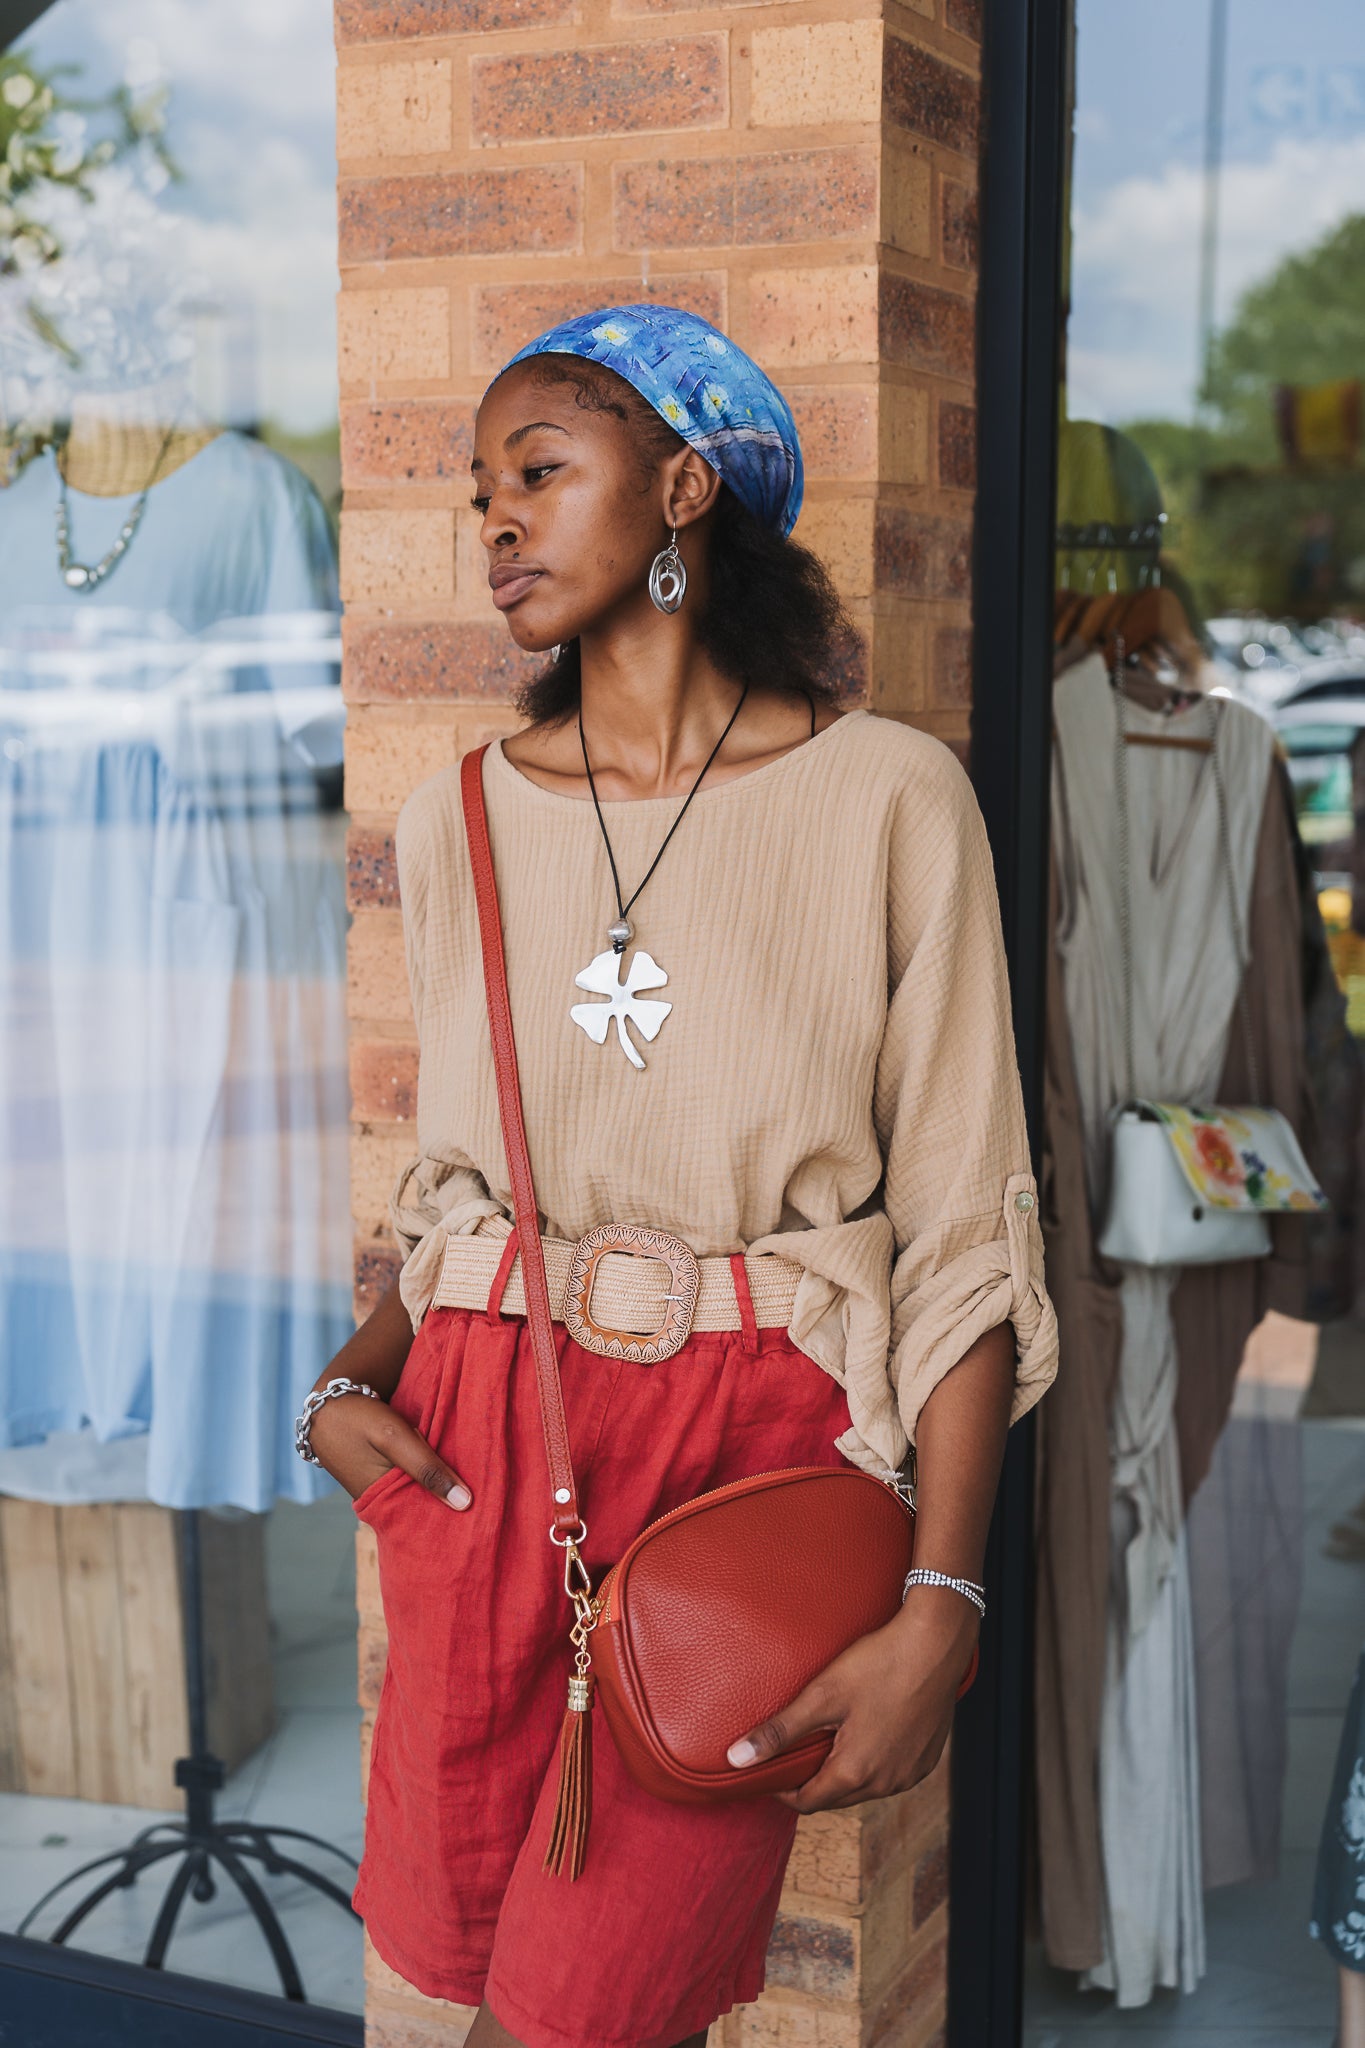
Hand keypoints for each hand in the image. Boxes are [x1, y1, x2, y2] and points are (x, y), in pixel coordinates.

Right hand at [306, 1384, 471, 1510]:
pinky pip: (409, 1476)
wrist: (330, 1398)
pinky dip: (425, 1470)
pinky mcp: (380, 1470)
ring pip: (415, 1490)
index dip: (449, 1515)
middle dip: (446, 1500)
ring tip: (472, 1483)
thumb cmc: (359, 1416)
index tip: (479, 1512)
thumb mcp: (395, 1438)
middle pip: (419, 1506)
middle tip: (483, 1495)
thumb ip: (427, 1469)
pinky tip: (446, 1465)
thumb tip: (464, 1503)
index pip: (421, 1519)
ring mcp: (377, 1485)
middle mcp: (377, 1500)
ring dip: (437, 1482)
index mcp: (377, 1502)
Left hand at [725, 1588, 978, 1811]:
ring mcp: (910, 1774)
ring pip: (865, 1788)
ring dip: (843, 1774)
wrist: (936, 1645)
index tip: (771, 1772)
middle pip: (836, 1798)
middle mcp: (885, 1783)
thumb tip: (737, 1760)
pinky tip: (866, 1735)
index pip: (807, 1803)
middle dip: (812, 1782)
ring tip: (828, 1741)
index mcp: (855, 1772)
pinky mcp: (926, 1760)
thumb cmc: (879, 1664)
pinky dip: (873, 1765)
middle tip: (796, 1753)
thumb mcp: (822, 1695)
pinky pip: (890, 1775)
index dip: (783, 1791)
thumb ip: (779, 1731)